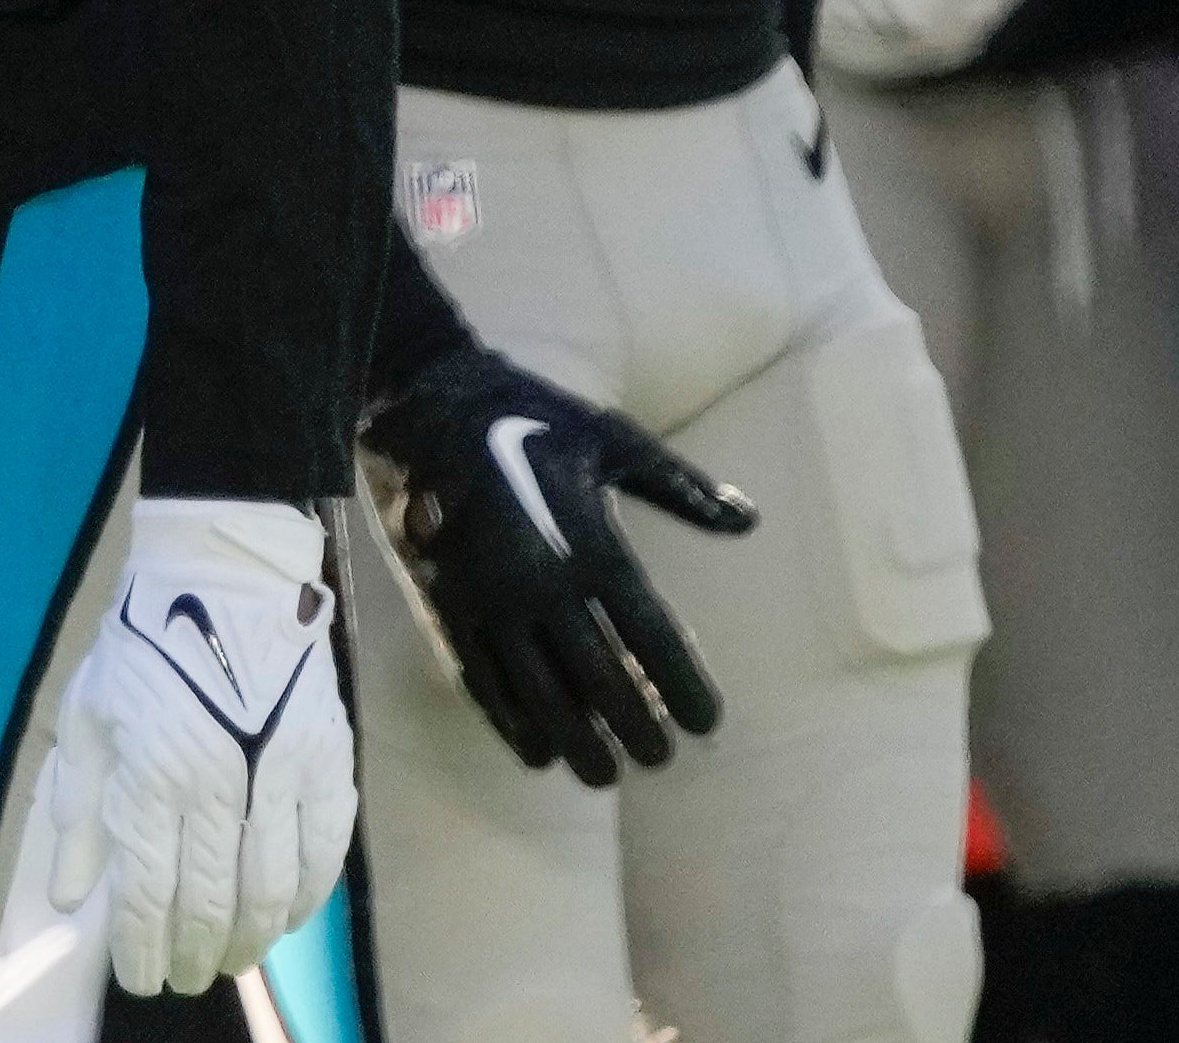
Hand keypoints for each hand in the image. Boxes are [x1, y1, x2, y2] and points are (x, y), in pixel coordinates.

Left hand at [39, 498, 355, 996]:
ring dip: (251, 940)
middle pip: (211, 902)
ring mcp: (280, 775)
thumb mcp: (87, 717)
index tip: (141, 979)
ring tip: (232, 960)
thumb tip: (70, 895)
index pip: (147, 891)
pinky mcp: (328, 762)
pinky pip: (325, 853)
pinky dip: (308, 899)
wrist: (224, 574)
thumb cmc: (143, 645)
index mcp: (150, 772)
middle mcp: (217, 784)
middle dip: (195, 954)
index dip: (142, 948)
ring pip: (271, 891)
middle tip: (187, 979)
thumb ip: (78, 809)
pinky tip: (286, 918)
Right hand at [357, 340, 757, 783]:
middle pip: (600, 678)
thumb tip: (749, 520)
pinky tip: (536, 752)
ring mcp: (489, 600)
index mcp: (591, 543)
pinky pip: (482, 679)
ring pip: (539, 693)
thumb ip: (683, 488)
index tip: (708, 724)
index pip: (651, 637)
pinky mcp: (447, 604)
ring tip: (605, 775)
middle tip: (660, 759)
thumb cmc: (534, 420)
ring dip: (576, 740)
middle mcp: (541, 582)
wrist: (429, 403)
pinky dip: (510, 723)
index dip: (684, 688)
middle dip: (636, 727)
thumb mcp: (615, 439)